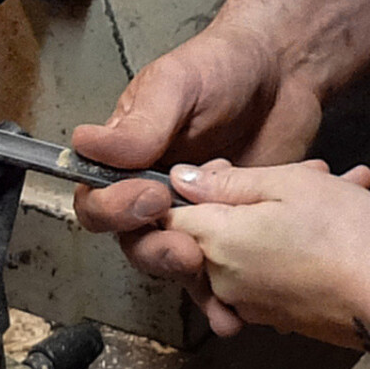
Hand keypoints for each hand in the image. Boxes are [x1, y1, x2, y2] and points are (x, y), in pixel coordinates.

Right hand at [68, 24, 327, 284]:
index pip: (98, 200)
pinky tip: (239, 301)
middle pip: (132, 240)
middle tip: (188, 249)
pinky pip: (217, 266)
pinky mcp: (230, 228)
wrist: (285, 73)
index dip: (116, 210)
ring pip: (172, 260)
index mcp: (126, 158)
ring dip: (187, 274)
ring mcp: (193, 213)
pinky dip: (224, 287)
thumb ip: (140, 123)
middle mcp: (151, 190)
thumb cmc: (223, 67)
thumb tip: (84, 144)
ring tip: (215, 273)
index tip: (152, 199)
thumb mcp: (177, 85)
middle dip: (154, 250)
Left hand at [166, 159, 369, 342]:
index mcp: (217, 242)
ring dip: (281, 218)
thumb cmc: (346, 234)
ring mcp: (249, 304)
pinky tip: (336, 225)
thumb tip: (180, 180)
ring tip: (336, 191)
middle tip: (308, 175)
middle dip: (252, 197)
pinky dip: (292, 246)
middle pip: (213, 230)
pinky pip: (269, 272)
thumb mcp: (290, 186)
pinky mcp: (277, 317)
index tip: (230, 170)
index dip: (192, 187)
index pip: (170, 216)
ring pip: (249, 247)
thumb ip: (229, 182)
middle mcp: (222, 280)